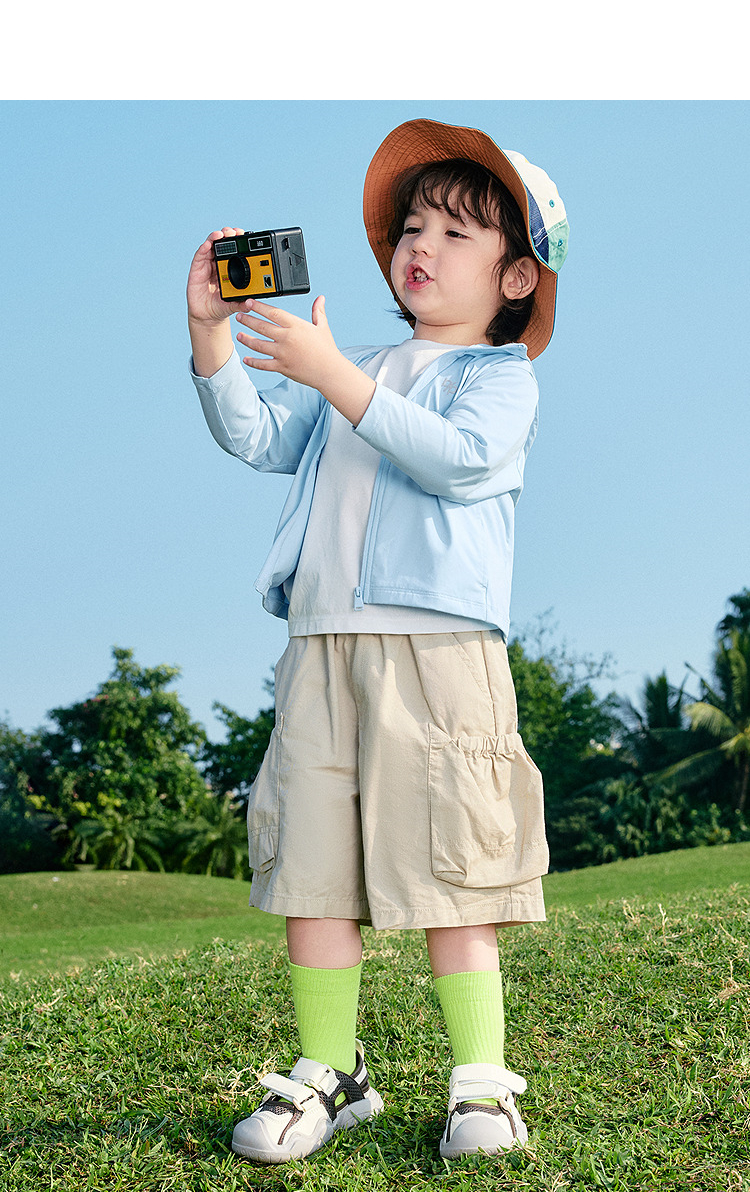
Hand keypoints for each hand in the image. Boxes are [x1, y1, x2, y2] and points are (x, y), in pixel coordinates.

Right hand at [186, 227, 251, 324]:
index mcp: (229, 269)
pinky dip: (204, 248)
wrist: (207, 316)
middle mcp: (218, 264)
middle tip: (235, 232)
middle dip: (228, 235)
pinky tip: (208, 244)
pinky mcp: (196, 269)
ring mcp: (207, 265)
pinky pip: (200, 256)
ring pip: (211, 246)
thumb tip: (251, 303)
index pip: (234, 251)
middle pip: (222, 244)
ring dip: (216, 237)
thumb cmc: (221, 306)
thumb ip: (241, 303)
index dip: (238, 242)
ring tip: (222, 234)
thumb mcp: (233, 305)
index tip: (245, 235)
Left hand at [236, 296, 375, 424]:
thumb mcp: (322, 327)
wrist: (330, 372)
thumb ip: (318, 312)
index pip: (273, 313)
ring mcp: (283, 354)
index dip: (259, 307)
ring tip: (239, 335)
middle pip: (262, 327)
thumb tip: (320, 298)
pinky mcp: (282, 367)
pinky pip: (263, 364)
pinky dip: (253, 362)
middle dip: (248, 320)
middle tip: (239, 316)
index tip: (249, 303)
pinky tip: (246, 359)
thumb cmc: (327, 349)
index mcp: (296, 326)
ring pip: (259, 345)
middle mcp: (287, 338)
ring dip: (247, 340)